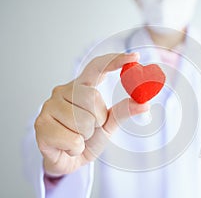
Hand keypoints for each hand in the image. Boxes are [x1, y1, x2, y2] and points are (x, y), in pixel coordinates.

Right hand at [34, 53, 148, 176]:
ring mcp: (49, 106)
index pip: (97, 67)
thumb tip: (144, 104)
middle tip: (89, 128)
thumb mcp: (108, 124)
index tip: (134, 57)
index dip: (115, 60)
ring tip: (77, 137)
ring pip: (82, 121)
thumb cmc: (88, 138)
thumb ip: (123, 112)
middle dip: (97, 119)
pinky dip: (76, 148)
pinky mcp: (41, 124)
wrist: (68, 160)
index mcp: (81, 87)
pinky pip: (72, 139)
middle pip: (93, 97)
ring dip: (86, 136)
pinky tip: (68, 146)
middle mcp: (62, 91)